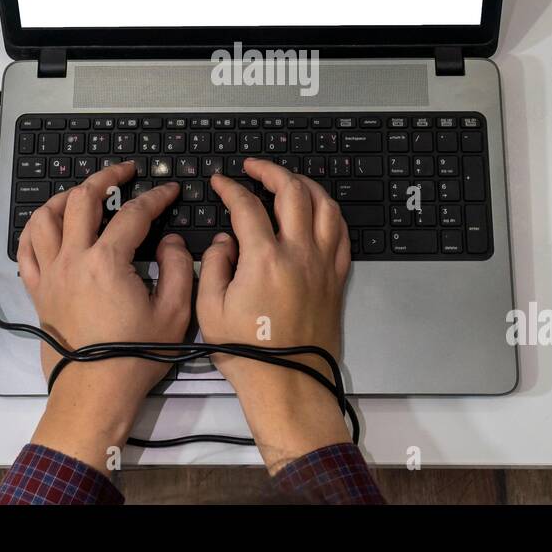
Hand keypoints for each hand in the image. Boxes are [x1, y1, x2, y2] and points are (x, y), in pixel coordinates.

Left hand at [17, 162, 191, 468]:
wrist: (95, 392)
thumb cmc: (135, 356)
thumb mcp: (174, 312)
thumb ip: (178, 267)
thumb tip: (168, 242)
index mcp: (107, 261)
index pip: (133, 213)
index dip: (155, 196)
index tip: (169, 189)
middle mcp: (72, 260)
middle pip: (81, 200)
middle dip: (106, 177)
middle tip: (124, 171)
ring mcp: (50, 274)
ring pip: (44, 217)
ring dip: (64, 196)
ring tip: (82, 192)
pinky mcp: (38, 291)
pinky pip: (26, 249)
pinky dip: (34, 229)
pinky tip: (47, 225)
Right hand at [198, 158, 352, 471]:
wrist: (288, 383)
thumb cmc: (248, 353)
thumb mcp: (210, 310)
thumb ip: (214, 265)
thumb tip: (224, 241)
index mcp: (264, 259)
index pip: (247, 206)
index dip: (231, 188)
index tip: (221, 182)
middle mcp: (299, 254)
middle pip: (293, 191)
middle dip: (271, 171)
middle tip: (254, 168)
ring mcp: (322, 264)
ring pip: (324, 205)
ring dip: (305, 185)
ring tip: (288, 181)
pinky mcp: (336, 278)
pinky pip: (341, 232)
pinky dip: (329, 212)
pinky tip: (317, 211)